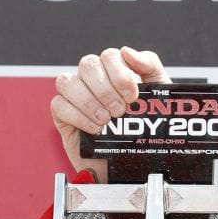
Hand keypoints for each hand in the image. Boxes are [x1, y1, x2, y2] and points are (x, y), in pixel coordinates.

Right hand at [49, 46, 170, 178]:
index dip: (119, 73)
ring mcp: (76, 97)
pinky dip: (77, 115)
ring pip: (67, 81)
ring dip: (88, 101)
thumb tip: (127, 51)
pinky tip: (94, 129)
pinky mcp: (63, 117)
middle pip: (88, 64)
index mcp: (115, 72)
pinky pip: (58, 105)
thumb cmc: (147, 129)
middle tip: (120, 111)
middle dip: (105, 88)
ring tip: (106, 120)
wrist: (136, 167)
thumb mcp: (159, 96)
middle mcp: (93, 81)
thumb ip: (150, 67)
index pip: (109, 56)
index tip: (132, 95)